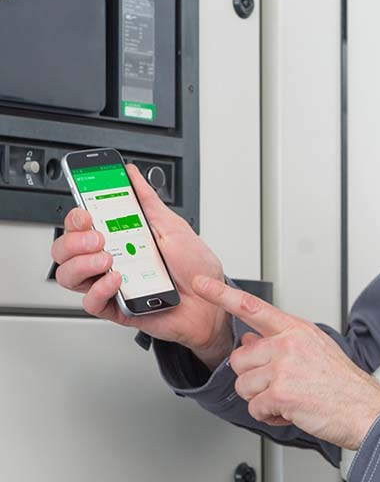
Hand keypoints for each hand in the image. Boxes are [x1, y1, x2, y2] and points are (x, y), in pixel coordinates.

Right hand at [52, 164, 232, 367]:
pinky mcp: (116, 308)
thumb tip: (131, 174)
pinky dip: (100, 289)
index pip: (81, 226)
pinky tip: (117, 279)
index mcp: (120, 238)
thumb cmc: (195, 267)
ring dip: (82, 263)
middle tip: (99, 237)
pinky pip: (91, 302)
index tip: (86, 212)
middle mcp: (110, 260)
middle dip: (74, 240)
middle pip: (65, 250)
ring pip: (69, 276)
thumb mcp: (173, 227)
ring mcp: (110, 285)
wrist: (212, 301)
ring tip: (108, 258)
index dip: (75, 218)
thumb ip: (148, 201)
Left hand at [191, 276, 379, 448]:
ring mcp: (283, 367)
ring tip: (289, 399)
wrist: (364, 408)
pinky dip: (270, 416)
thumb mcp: (313, 350)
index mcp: (296, 329)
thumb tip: (250, 342)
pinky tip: (291, 411)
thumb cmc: (341, 383)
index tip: (201, 283)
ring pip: (244, 386)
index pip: (252, 307)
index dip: (221, 295)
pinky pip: (255, 408)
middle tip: (280, 385)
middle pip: (239, 360)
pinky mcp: (280, 392)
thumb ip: (279, 343)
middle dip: (253, 379)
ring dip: (262, 400)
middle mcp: (288, 343)